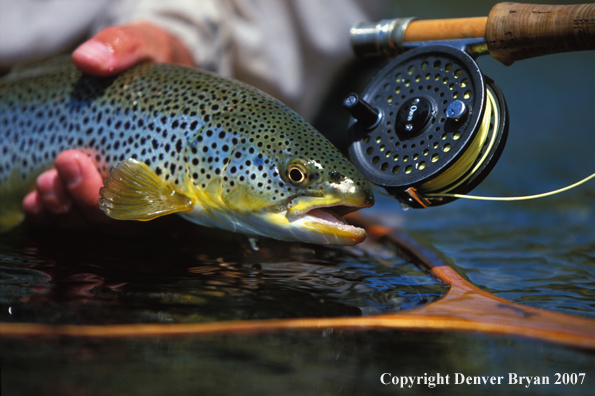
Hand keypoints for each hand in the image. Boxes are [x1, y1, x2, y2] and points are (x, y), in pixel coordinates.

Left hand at [23, 23, 193, 228]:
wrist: (153, 69)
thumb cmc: (156, 61)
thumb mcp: (148, 44)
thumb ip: (125, 47)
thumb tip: (88, 60)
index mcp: (173, 160)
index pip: (148, 201)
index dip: (111, 197)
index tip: (75, 160)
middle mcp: (152, 184)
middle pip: (118, 219)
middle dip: (82, 199)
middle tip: (61, 164)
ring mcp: (125, 190)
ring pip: (95, 224)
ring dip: (64, 209)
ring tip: (44, 183)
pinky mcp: (101, 188)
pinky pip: (79, 219)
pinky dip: (54, 217)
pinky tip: (36, 203)